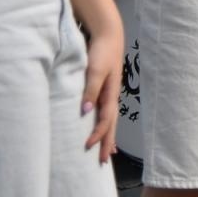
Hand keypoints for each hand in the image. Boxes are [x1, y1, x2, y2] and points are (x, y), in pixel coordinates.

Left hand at [81, 19, 123, 162]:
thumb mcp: (94, 70)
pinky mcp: (104, 89)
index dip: (97, 135)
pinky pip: (106, 112)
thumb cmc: (101, 51)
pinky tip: (101, 127)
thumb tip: (85, 111)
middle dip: (107, 143)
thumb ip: (89, 90)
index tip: (87, 147)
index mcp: (110, 94)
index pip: (105, 121)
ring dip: (108, 136)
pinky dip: (106, 124)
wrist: (109, 35)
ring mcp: (109, 93)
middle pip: (111, 125)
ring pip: (110, 120)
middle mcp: (111, 96)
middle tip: (103, 162)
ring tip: (107, 151)